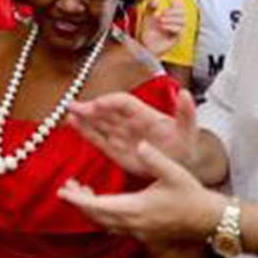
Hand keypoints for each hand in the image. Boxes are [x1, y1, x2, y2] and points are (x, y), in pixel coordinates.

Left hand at [58, 143, 223, 245]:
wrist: (208, 220)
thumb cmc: (192, 196)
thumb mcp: (175, 173)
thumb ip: (155, 159)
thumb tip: (140, 144)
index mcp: (137, 208)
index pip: (98, 206)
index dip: (78, 199)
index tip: (63, 190)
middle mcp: (133, 223)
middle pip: (96, 217)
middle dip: (79, 203)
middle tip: (67, 187)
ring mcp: (137, 231)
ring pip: (104, 223)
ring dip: (90, 209)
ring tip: (81, 191)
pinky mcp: (142, 233)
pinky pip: (114, 225)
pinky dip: (102, 214)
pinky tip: (103, 202)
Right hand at [65, 87, 199, 178]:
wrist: (182, 163)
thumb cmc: (185, 144)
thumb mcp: (188, 129)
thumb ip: (186, 112)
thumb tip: (186, 94)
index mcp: (145, 114)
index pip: (123, 103)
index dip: (110, 102)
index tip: (97, 105)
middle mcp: (130, 122)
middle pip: (107, 111)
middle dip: (90, 108)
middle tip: (74, 106)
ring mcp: (122, 135)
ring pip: (99, 123)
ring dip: (84, 118)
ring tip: (69, 114)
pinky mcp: (116, 150)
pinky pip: (99, 139)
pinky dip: (86, 132)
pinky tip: (74, 125)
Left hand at [137, 0, 184, 57]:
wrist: (145, 45)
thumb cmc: (147, 31)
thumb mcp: (147, 15)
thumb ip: (150, 5)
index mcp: (171, 15)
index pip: (180, 6)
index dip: (178, 2)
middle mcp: (176, 22)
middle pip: (183, 12)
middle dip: (173, 11)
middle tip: (162, 14)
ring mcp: (178, 30)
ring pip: (182, 20)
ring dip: (171, 19)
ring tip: (160, 21)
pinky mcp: (177, 38)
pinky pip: (180, 30)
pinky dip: (171, 27)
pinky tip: (163, 26)